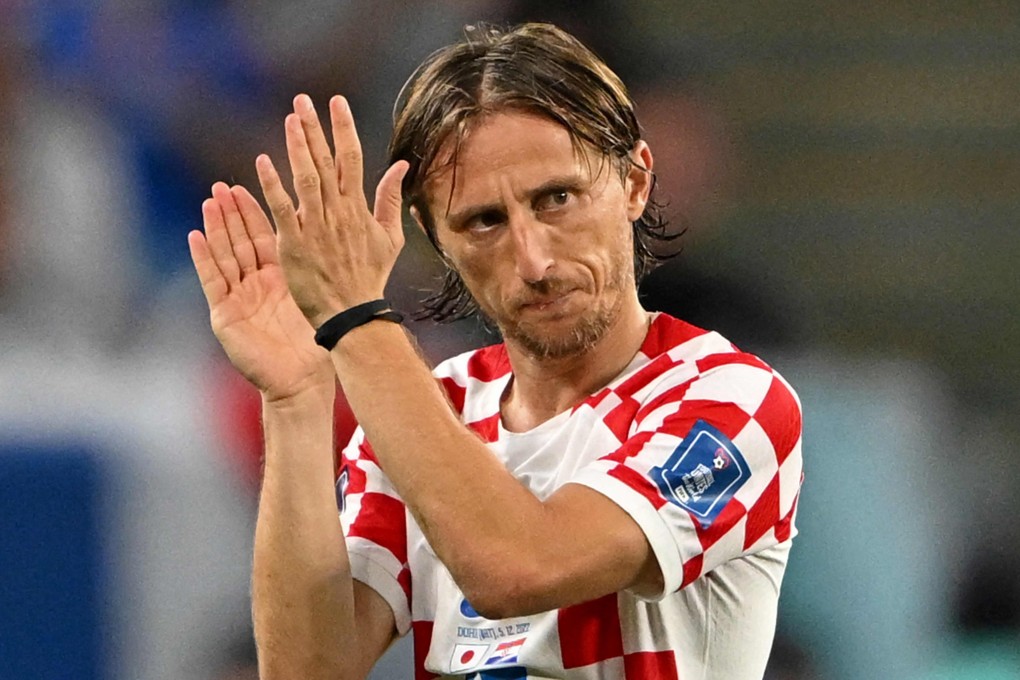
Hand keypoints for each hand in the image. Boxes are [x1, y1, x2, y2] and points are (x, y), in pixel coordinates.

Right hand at [188, 182, 333, 401]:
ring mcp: (237, 299)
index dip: (252, 213)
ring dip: (215, 229)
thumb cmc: (313, 346)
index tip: (246, 186)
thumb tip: (332, 238)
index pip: (261, 238)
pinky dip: (203, 259)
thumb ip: (313, 269)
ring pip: (224, 256)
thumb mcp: (313, 298)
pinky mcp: (225, 316)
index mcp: (276, 279)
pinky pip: (213, 281)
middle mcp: (253, 286)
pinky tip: (196, 236)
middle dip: (230, 214)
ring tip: (209, 201)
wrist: (301, 380)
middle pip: (239, 242)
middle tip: (222, 186)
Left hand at [256, 94, 409, 327]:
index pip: (352, 158)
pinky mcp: (295, 243)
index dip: (343, 127)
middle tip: (303, 100)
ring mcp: (316, 226)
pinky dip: (273, 184)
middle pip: (326, 161)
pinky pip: (282, 208)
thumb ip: (390, 199)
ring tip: (290, 119)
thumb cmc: (370, 277)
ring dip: (298, 147)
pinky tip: (264, 161)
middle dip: (315, 128)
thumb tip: (399, 166)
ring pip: (306, 178)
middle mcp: (338, 212)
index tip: (335, 102)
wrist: (353, 313)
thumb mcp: (389, 238)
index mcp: (359, 209)